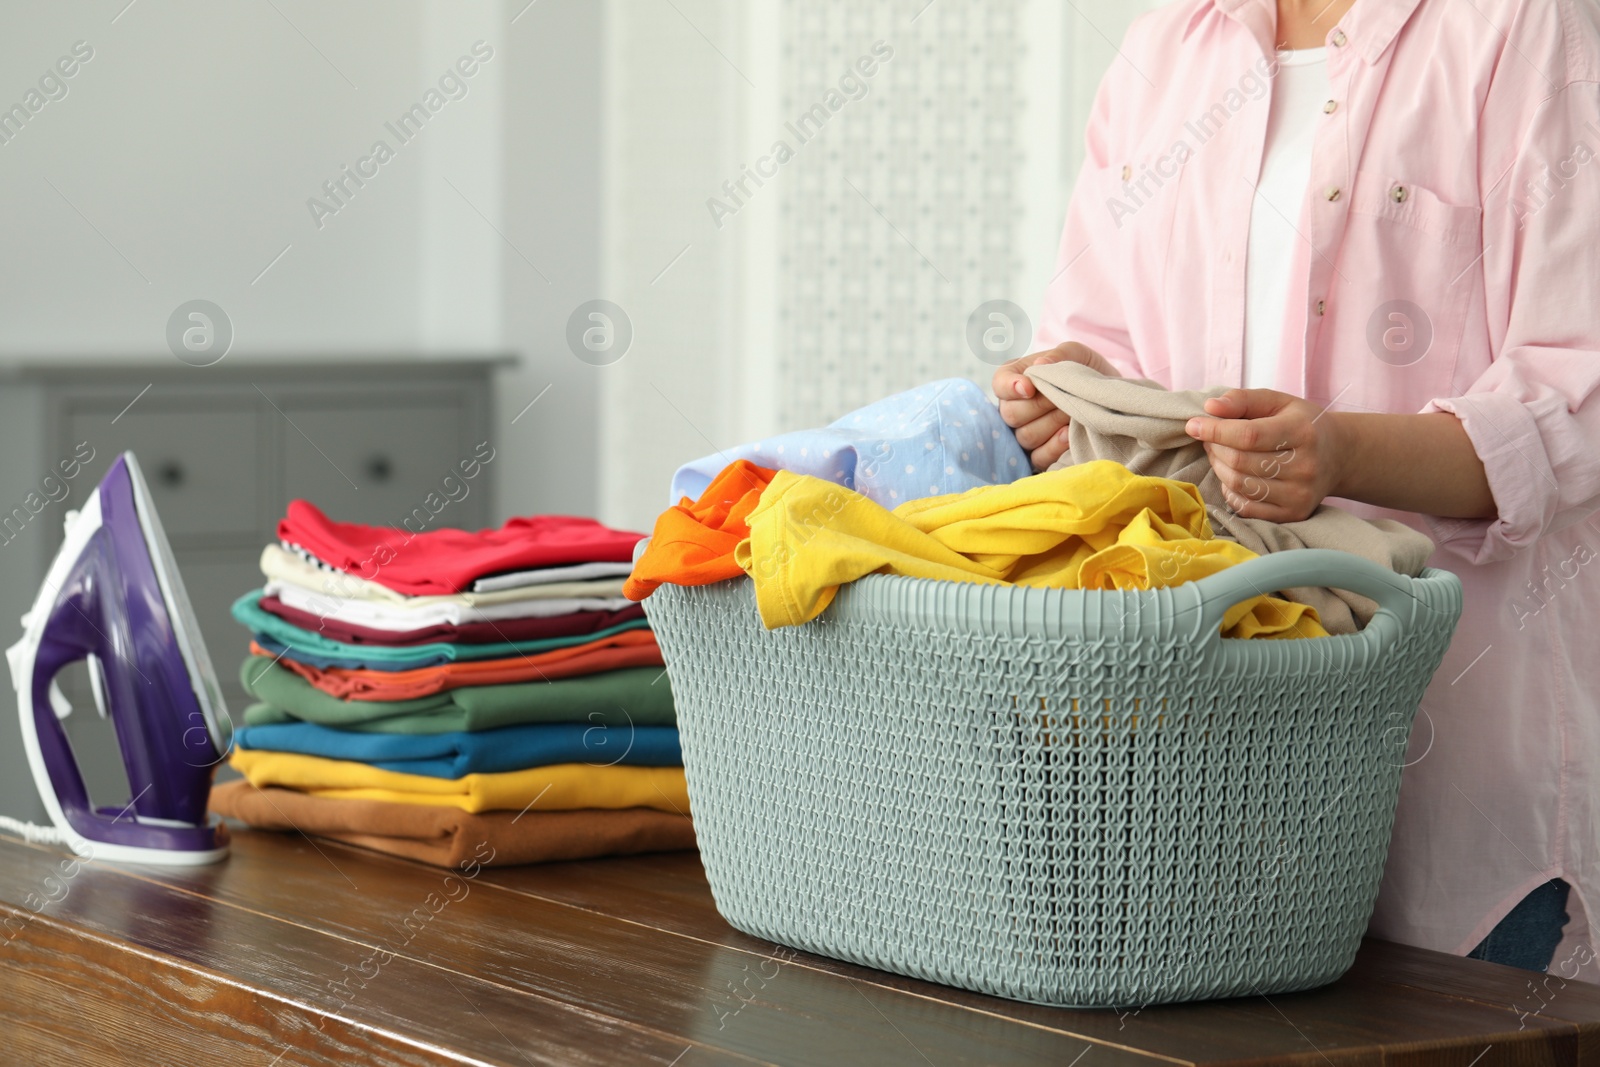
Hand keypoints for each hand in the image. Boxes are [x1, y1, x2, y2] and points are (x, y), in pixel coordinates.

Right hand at [994, 341, 1119, 471]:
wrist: (1107, 396)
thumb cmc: (1086, 371)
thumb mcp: (1075, 354)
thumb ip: (1057, 356)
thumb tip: (1039, 365)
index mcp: (1016, 378)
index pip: (999, 383)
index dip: (1010, 387)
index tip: (1030, 387)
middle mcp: (1014, 407)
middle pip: (1011, 414)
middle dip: (1040, 405)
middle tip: (1064, 396)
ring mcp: (1025, 433)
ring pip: (1025, 436)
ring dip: (1052, 423)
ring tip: (1072, 411)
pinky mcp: (1040, 455)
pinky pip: (1038, 458)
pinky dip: (1055, 446)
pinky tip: (1069, 433)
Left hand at [1184, 389, 1343, 521]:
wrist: (1338, 455)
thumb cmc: (1300, 424)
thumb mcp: (1278, 402)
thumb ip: (1243, 400)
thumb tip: (1209, 408)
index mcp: (1303, 432)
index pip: (1248, 435)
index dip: (1215, 431)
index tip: (1193, 425)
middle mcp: (1305, 466)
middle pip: (1240, 462)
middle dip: (1215, 448)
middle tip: (1210, 438)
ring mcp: (1300, 494)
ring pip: (1239, 485)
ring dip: (1219, 468)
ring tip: (1220, 453)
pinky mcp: (1293, 514)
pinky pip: (1246, 507)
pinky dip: (1230, 491)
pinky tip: (1232, 476)